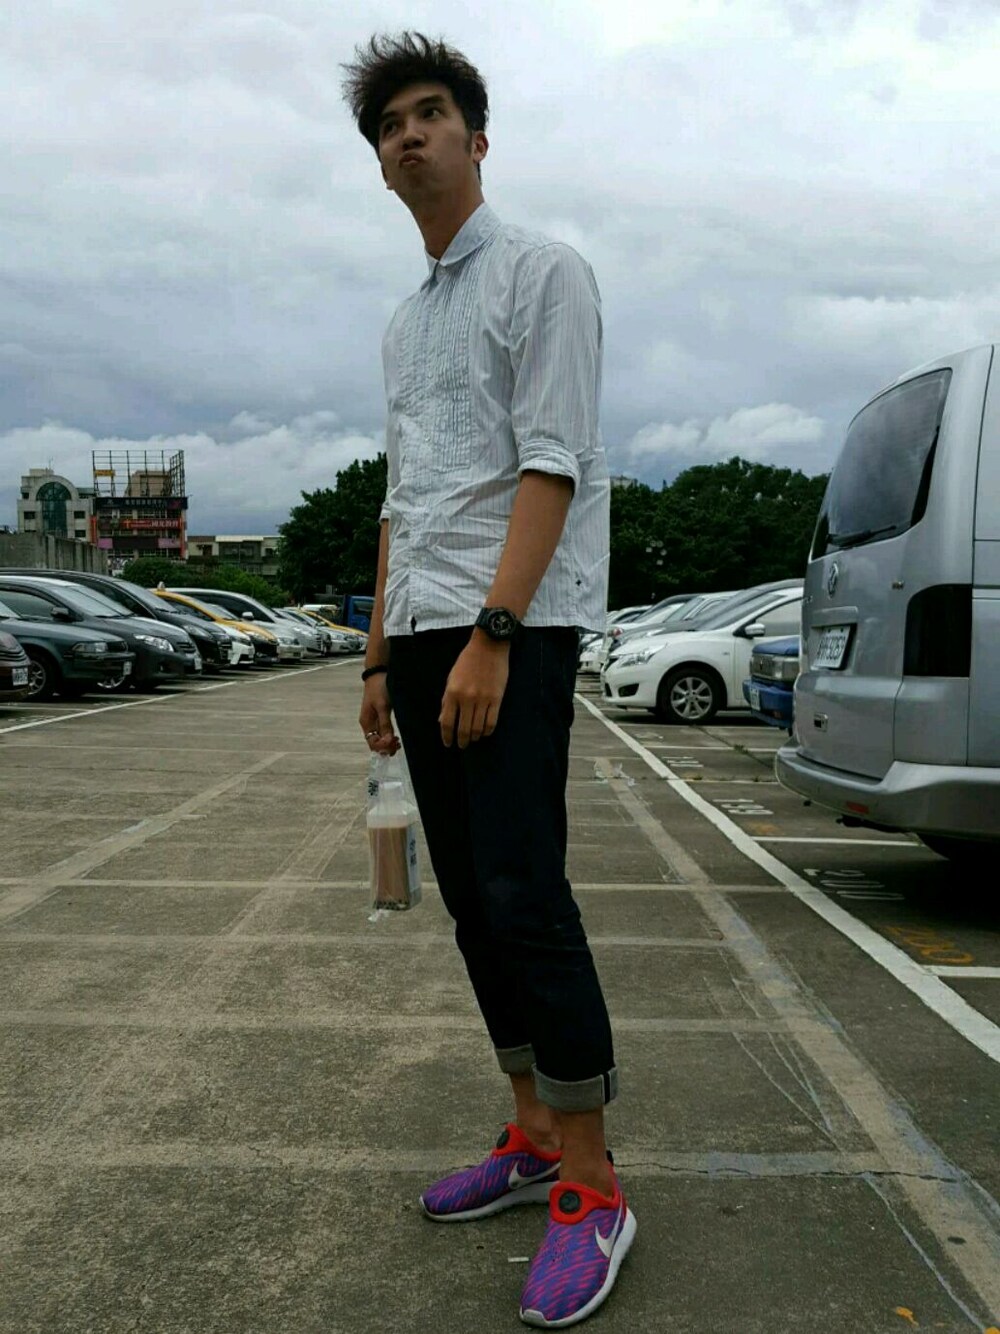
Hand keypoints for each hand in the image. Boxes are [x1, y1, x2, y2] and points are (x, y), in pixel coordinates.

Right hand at [360, 674, 399, 754]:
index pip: (372, 743)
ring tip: (398, 742)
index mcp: (366, 723)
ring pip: (379, 738)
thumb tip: (387, 741)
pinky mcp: (379, 716)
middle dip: (386, 747)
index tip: (394, 743)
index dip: (383, 747)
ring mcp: (373, 720)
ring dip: (388, 743)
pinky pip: (383, 732)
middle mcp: (368, 724)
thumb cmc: (379, 688)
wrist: (378, 673)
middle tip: (398, 745)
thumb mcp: (383, 706)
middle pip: (375, 743)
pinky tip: (396, 737)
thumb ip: (385, 724)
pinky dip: (389, 736)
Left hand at [439, 633, 509, 748]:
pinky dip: (487, 731)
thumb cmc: (468, 661)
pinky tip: (484, 731)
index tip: (448, 743)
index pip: (446, 722)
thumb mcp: (451, 678)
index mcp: (452, 692)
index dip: (446, 736)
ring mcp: (483, 699)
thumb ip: (447, 699)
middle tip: (462, 745)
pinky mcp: (497, 698)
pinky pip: (492, 722)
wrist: (489, 646)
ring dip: (474, 737)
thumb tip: (443, 720)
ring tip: (473, 739)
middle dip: (461, 741)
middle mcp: (466, 698)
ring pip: (477, 728)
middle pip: (463, 729)